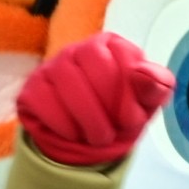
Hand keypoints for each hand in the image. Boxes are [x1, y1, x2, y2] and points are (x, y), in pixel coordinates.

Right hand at [17, 32, 173, 166]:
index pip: (121, 53)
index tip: (133, 118)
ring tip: (99, 138)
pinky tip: (73, 134)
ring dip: (87, 116)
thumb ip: (156, 85)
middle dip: (107, 102)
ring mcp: (51, 68)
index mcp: (111, 46)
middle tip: (114, 131)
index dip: (129, 90)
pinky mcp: (31, 89)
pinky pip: (41, 99)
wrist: (89, 141)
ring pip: (65, 79)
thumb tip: (143, 73)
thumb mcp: (148, 102)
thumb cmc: (122, 113)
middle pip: (91, 59)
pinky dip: (62, 123)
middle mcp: (79, 50)